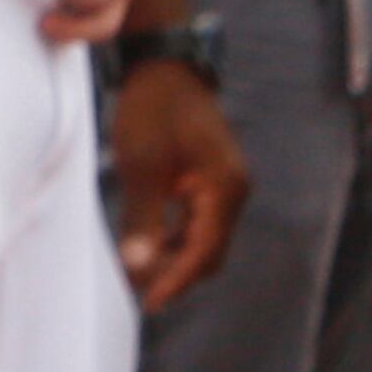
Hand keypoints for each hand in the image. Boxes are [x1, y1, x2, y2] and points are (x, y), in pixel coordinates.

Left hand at [112, 57, 248, 310]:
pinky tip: (149, 246)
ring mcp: (225, 185)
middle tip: (142, 294)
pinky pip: (198, 221)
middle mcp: (234, 191)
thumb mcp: (142, 165)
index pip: (204, 252)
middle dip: (178, 275)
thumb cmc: (151, 111)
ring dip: (176, 259)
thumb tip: (138, 266)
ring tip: (140, 276)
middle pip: (210, 251)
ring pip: (205, 238)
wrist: (163, 69)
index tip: (149, 302)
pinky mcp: (211, 180)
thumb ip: (143, 218)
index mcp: (225, 189)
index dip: (176, 280)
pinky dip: (176, 238)